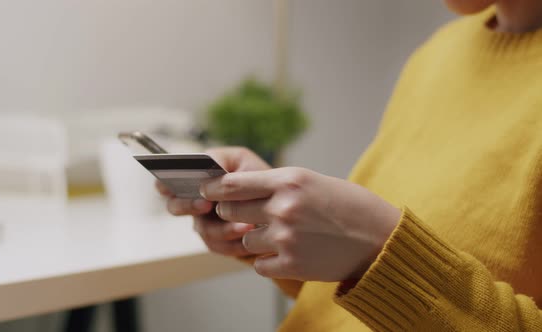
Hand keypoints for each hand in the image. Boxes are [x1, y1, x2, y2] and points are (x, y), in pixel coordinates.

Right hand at [155, 147, 271, 256]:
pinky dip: (234, 244)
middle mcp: (195, 201)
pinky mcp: (220, 242)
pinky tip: (249, 238)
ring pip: (202, 230)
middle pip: (175, 207)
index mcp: (195, 180)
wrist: (280, 203)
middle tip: (206, 204)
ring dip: (223, 228)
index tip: (167, 186)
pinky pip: (219, 247)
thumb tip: (206, 166)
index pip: (167, 181)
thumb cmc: (258, 176)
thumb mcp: (241, 160)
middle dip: (188, 206)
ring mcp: (205, 223)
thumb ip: (220, 160)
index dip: (163, 184)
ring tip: (246, 225)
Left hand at [200, 167, 400, 280]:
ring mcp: (286, 238)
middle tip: (244, 215)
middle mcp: (283, 207)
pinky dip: (268, 260)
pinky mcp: (291, 264)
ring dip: (256, 239)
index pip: (231, 184)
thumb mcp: (310, 181)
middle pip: (230, 211)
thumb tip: (235, 190)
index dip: (213, 188)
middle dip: (232, 213)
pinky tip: (288, 253)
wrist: (380, 237)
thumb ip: (273, 185)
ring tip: (281, 236)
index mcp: (288, 180)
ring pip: (245, 240)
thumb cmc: (347, 205)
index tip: (205, 190)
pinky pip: (259, 265)